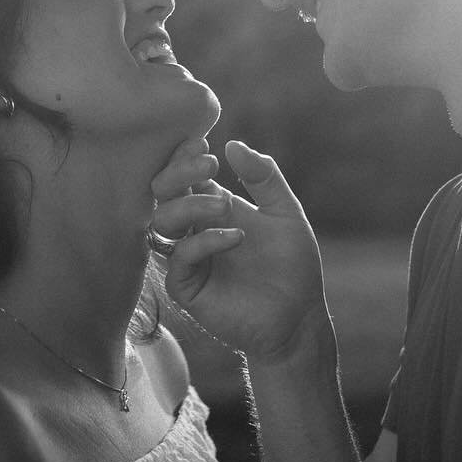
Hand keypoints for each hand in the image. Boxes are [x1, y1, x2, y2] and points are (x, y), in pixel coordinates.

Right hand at [150, 136, 333, 365]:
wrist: (299, 318)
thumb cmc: (293, 265)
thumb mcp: (285, 212)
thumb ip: (264, 177)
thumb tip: (233, 143)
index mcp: (213, 206)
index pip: (183, 174)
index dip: (184, 156)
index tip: (203, 145)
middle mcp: (195, 228)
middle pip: (162, 192)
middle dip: (177, 173)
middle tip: (208, 165)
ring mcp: (190, 258)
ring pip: (162, 223)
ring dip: (189, 206)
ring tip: (226, 207)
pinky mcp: (189, 289)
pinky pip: (179, 260)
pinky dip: (203, 242)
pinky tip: (235, 239)